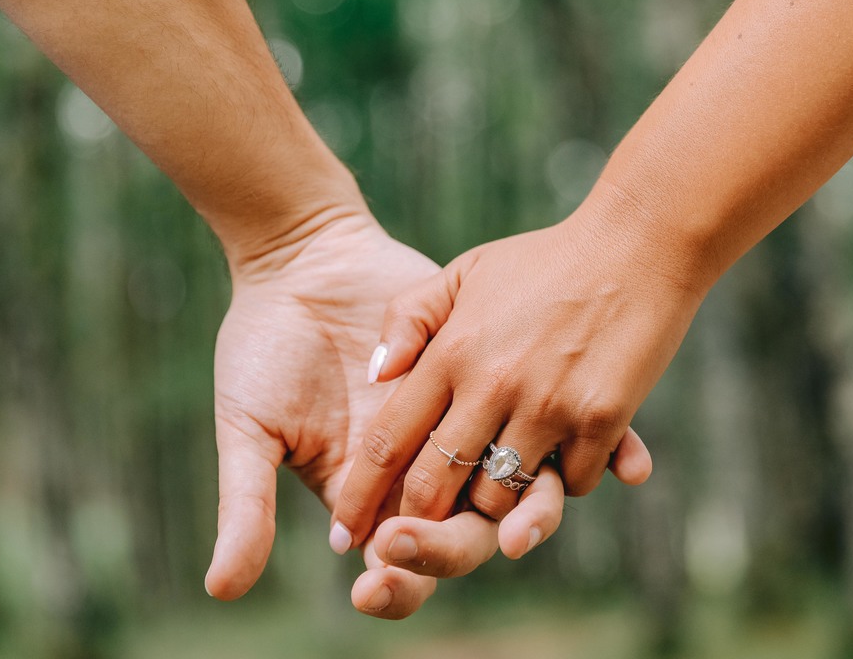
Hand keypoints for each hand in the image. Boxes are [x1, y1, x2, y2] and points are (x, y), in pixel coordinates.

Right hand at [202, 211, 571, 616]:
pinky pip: (562, 422)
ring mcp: (471, 424)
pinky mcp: (505, 378)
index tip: (378, 586)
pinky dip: (598, 448)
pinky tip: (628, 464)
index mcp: (372, 495)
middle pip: (467, 533)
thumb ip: (245, 505)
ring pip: (519, 487)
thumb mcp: (248, 425)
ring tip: (539, 515)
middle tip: (481, 543)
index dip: (400, 581)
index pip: (400, 561)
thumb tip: (223, 591)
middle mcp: (430, 469)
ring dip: (537, 512)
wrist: (307, 260)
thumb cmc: (266, 345)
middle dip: (465, 549)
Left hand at [334, 201, 695, 546]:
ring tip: (493, 491)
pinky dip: (562, 483)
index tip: (345, 530)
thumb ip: (408, 318)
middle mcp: (492, 385)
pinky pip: (569, 484)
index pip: (387, 440)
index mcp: (452, 351)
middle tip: (411, 539)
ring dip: (492, 503)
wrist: (636, 244)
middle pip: (434, 485)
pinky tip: (562, 458)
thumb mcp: (464, 273)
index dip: (360, 494)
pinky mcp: (601, 418)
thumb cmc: (544, 260)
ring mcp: (548, 405)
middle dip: (415, 524)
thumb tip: (376, 376)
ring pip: (498, 497)